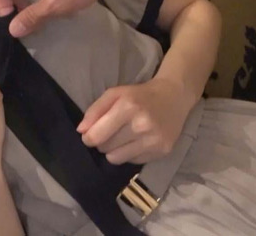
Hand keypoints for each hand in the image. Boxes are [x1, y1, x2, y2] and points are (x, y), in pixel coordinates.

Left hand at [77, 77, 195, 164]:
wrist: (174, 97)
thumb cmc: (140, 95)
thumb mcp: (115, 94)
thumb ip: (95, 110)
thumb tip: (81, 131)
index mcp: (128, 107)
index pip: (97, 136)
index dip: (88, 138)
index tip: (89, 136)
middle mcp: (142, 125)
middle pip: (105, 148)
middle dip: (102, 142)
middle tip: (109, 133)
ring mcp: (154, 140)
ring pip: (117, 159)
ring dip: (114, 151)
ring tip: (122, 139)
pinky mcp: (162, 151)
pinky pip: (133, 162)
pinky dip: (130, 154)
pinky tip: (137, 141)